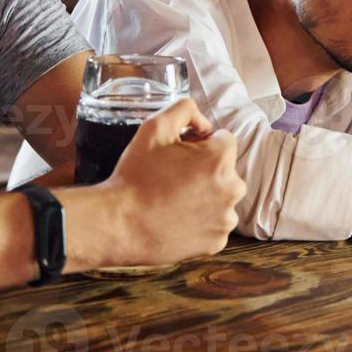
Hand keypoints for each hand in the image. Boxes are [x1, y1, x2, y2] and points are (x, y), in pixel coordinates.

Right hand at [103, 98, 245, 264]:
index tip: (180, 156)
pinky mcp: (217, 242)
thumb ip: (185, 109)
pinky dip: (200, 221)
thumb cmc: (135, 175)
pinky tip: (177, 219)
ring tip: (173, 200)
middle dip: (205, 169)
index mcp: (221, 158)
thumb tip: (205, 124)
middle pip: (225, 169)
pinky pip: (214, 223)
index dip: (200, 144)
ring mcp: (226, 218)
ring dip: (205, 195)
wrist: (118, 224)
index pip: (223, 140)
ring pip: (221, 197)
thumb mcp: (154, 127)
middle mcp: (232, 188)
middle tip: (173, 178)